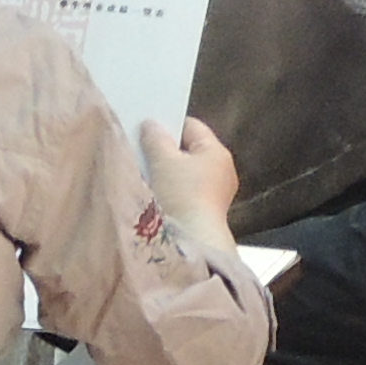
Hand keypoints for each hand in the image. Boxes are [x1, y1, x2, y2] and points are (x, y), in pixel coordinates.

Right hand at [147, 114, 239, 241]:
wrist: (193, 240)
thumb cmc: (183, 196)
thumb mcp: (163, 161)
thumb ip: (155, 138)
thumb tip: (151, 125)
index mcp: (216, 151)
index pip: (191, 126)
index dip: (169, 124)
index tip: (148, 130)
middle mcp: (221, 169)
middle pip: (189, 149)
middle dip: (167, 150)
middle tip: (144, 152)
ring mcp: (216, 192)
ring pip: (186, 172)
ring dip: (168, 172)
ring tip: (148, 174)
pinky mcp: (206, 210)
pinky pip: (187, 191)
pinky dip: (173, 190)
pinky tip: (157, 195)